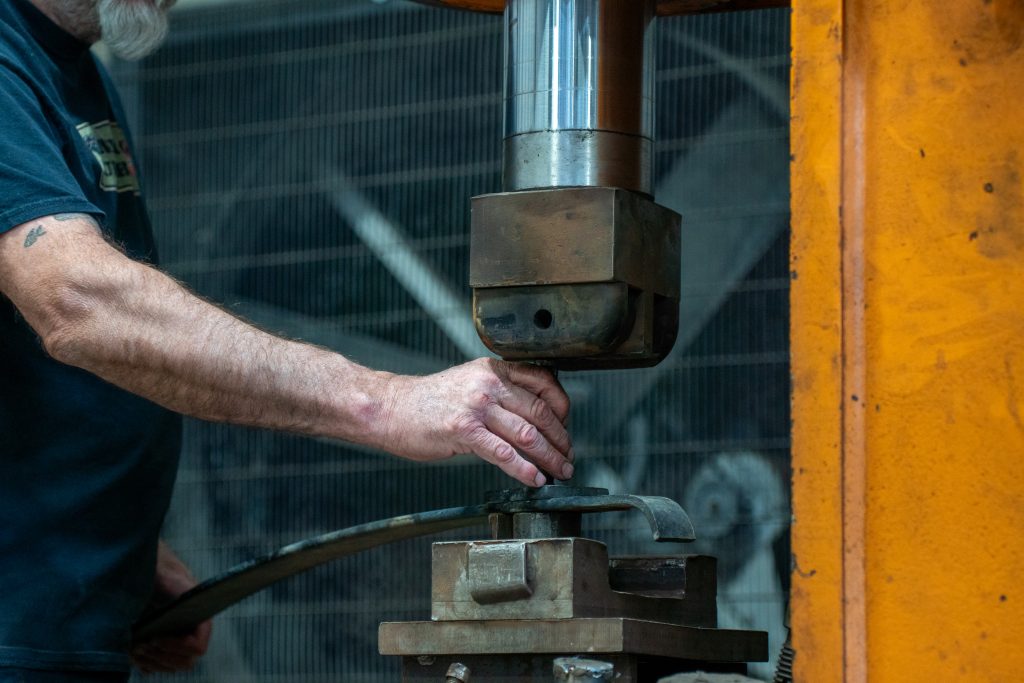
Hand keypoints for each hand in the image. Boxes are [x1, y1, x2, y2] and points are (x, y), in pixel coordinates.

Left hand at [132, 541, 211, 673]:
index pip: (198, 647)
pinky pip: (158, 667)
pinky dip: (145, 663)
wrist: (150, 572)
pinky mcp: (162, 650)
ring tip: (134, 646)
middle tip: (142, 644)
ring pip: (171, 666)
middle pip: (185, 662)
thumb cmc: (160, 572)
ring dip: (152, 661)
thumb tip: (176, 602)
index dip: (178, 647)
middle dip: (162, 656)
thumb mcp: (170, 578)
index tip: (156, 637)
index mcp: (202, 619)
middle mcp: (193, 634)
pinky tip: (132, 650)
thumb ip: (175, 588)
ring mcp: (178, 644)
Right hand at [380, 359, 572, 486]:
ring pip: (527, 434)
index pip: (544, 383)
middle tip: (568, 456)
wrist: (389, 407)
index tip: (566, 427)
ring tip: (559, 471)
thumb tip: (532, 418)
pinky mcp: (464, 430)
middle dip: (560, 439)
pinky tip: (534, 480)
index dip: (562, 408)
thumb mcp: (469, 382)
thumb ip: (500, 392)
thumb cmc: (429, 401)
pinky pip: (503, 453)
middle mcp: (489, 383)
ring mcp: (477, 406)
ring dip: (549, 457)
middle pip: (540, 412)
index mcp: (494, 369)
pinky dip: (524, 469)